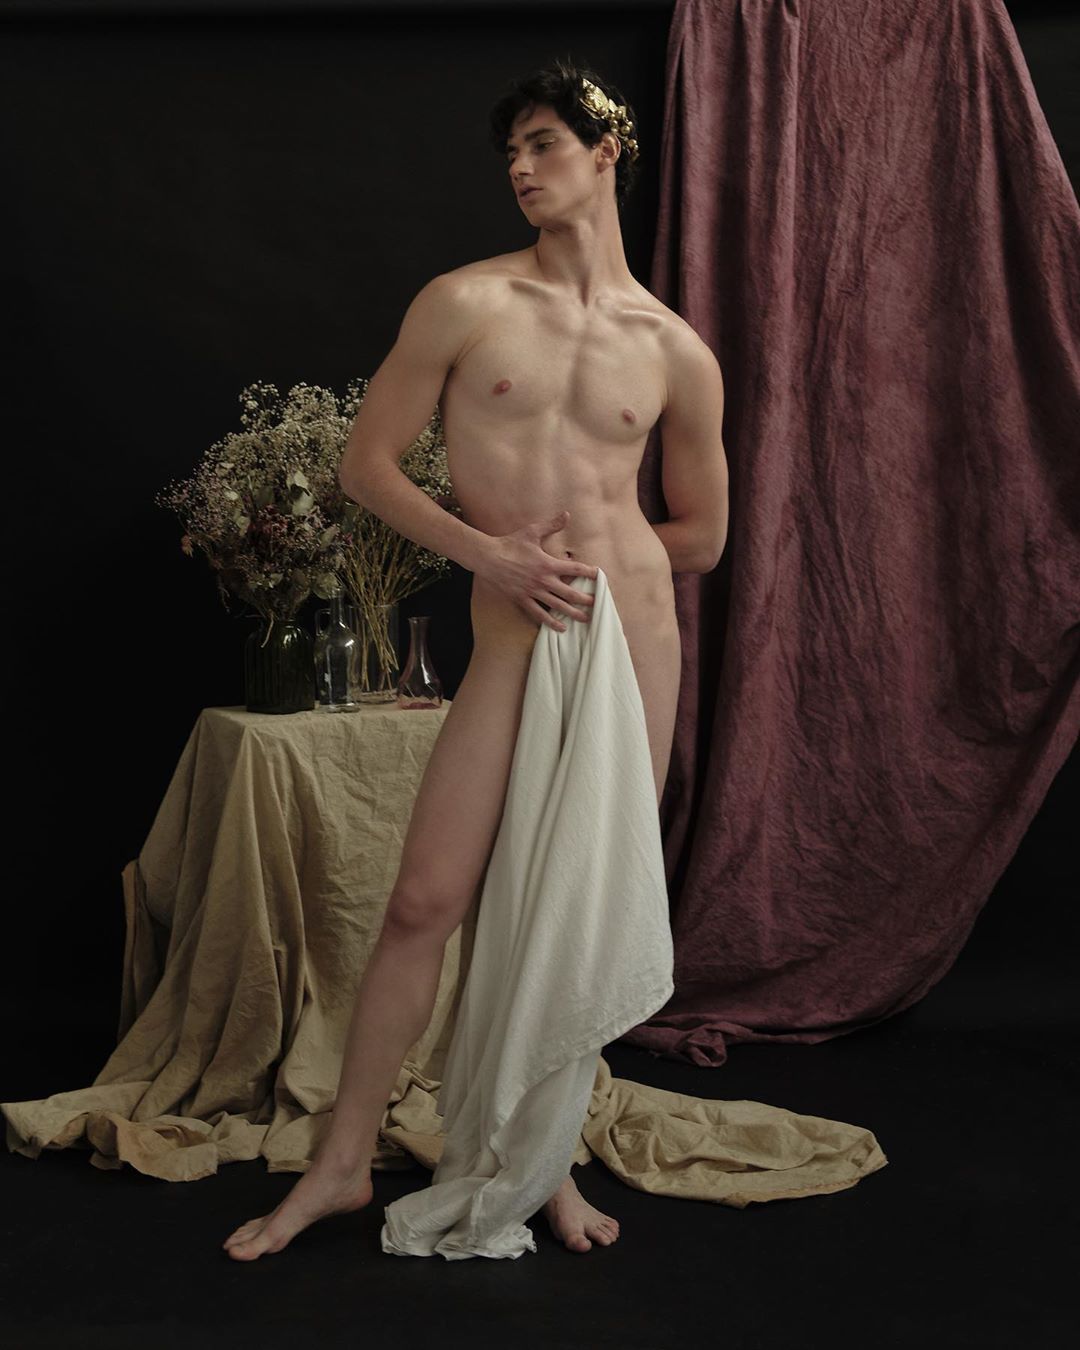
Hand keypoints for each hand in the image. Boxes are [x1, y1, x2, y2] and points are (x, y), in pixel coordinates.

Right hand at [474, 510, 598, 629]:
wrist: (488, 557)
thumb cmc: (510, 544)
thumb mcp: (532, 532)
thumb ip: (551, 525)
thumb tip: (567, 514)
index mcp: (548, 564)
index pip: (575, 569)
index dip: (589, 572)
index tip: (599, 576)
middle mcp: (543, 581)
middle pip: (570, 593)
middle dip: (585, 599)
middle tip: (597, 604)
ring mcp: (533, 592)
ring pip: (558, 606)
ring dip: (573, 613)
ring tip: (586, 619)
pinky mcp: (522, 599)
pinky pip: (539, 614)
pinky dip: (551, 622)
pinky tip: (561, 628)